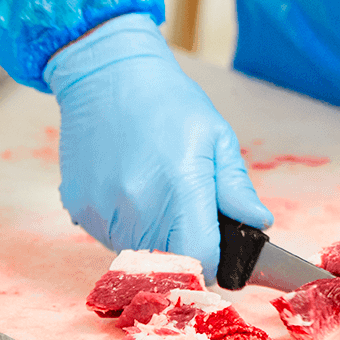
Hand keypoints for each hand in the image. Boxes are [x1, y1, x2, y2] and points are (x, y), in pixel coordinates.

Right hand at [43, 13, 272, 281]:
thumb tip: (259, 222)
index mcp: (180, 188)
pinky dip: (126, 226)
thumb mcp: (216, 137)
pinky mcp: (80, 208)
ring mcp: (103, 210)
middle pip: (171, 264)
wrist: (106, 75)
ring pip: (139, 254)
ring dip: (155, 240)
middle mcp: (137, 206)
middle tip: (190, 217)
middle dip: (187, 250)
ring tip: (158, 194)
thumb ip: (236, 188)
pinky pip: (111, 238)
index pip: (202, 260)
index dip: (217, 262)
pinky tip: (131, 190)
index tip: (219, 250)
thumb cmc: (167, 102)